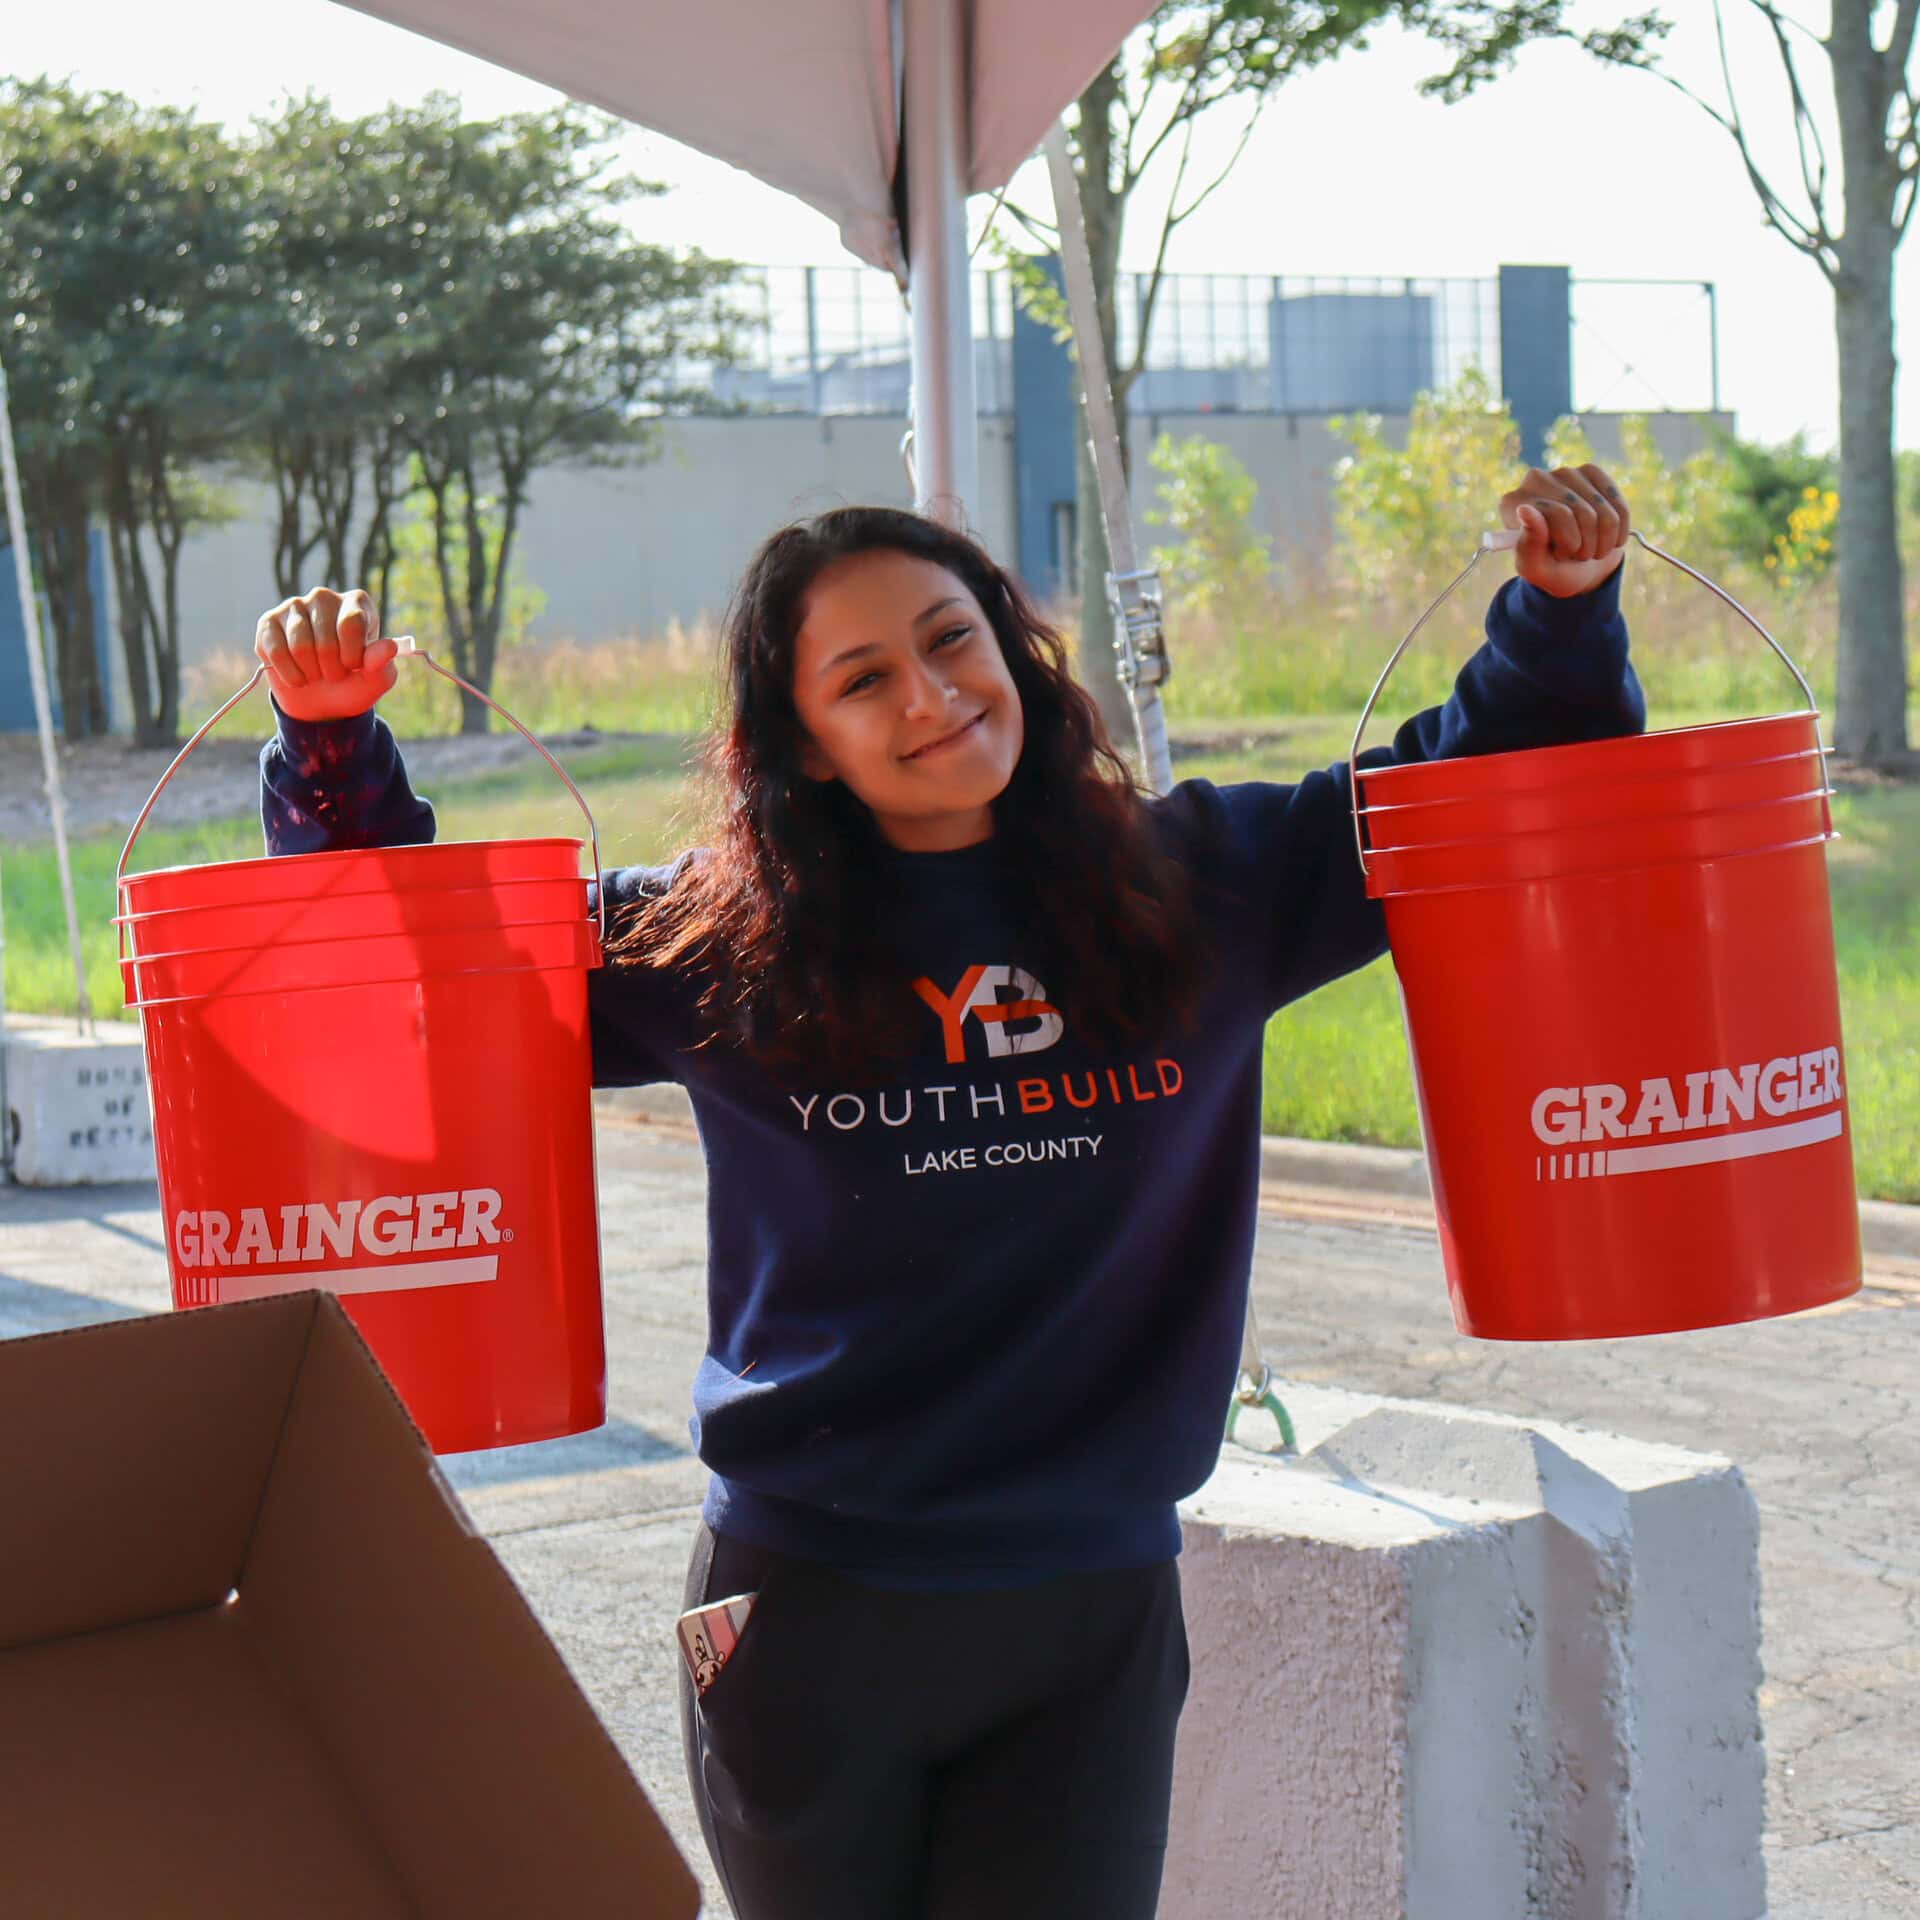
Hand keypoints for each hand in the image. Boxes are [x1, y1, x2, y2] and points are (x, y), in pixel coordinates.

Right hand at [255, 587, 399, 722]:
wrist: (321, 701)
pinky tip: (298, 677)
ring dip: (311, 673)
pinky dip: (290, 674)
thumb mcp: (375, 680)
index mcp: (357, 603)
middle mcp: (325, 597)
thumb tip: (390, 646)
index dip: (352, 655)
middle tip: (334, 674)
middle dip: (331, 669)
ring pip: (300, 646)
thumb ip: (383, 664)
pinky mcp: (268, 621)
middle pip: (325, 639)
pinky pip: (275, 651)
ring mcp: (294, 606)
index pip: (351, 623)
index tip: (354, 667)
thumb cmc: (353, 683)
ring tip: (316, 675)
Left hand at [1498, 464, 1629, 598]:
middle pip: (1580, 511)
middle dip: (1585, 545)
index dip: (1568, 544)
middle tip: (1577, 556)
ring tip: (1590, 551)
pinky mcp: (1590, 472)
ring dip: (1603, 541)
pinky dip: (1618, 529)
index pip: (1557, 515)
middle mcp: (1535, 480)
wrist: (1578, 566)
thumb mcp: (1535, 569)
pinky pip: (1617, 503)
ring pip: (1601, 508)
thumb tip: (1525, 509)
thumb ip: (1528, 545)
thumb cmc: (1550, 567)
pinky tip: (1608, 539)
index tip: (1559, 555)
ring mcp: (1564, 472)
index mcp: (1512, 503)